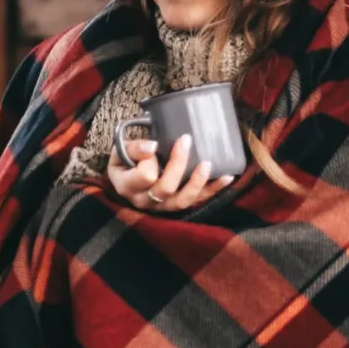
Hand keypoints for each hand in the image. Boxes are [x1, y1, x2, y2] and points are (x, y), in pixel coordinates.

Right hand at [107, 134, 235, 211]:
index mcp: (127, 187)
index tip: (153, 145)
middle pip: (165, 188)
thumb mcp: (121, 150)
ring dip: (198, 182)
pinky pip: (199, 200)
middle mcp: (145, 201)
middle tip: (186, 140)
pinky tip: (227, 176)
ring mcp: (163, 207)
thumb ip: (133, 148)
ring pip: (183, 200)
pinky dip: (214, 189)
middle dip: (178, 164)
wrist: (129, 176)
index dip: (149, 160)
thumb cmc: (126, 161)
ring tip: (207, 164)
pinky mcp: (179, 205)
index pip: (144, 176)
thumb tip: (152, 146)